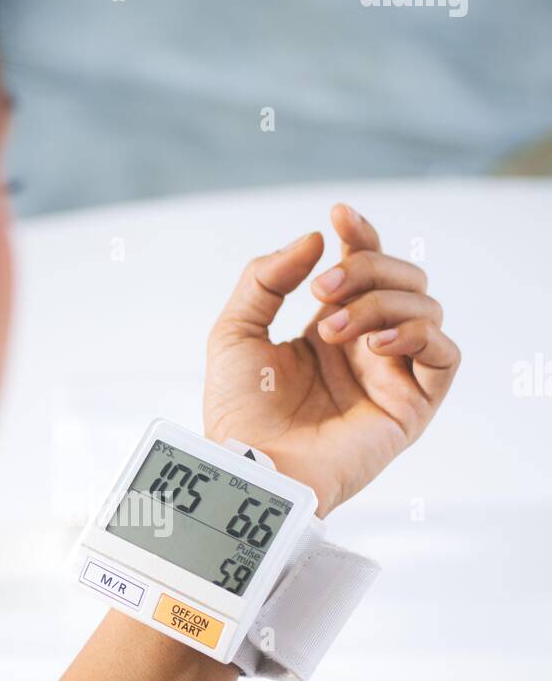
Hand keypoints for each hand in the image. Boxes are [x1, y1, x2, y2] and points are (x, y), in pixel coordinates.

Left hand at [204, 204, 459, 515]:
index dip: (360, 235)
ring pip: (426, 308)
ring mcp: (392, 376)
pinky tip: (374, 345)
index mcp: (330, 329)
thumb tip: (317, 239)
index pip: (367, 267)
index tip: (338, 215)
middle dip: (365, 267)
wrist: (248, 465)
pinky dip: (417, 335)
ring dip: (381, 302)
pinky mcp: (411, 408)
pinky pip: (445, 355)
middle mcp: (367, 348)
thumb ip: (266, 277)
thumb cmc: (239, 412)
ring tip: (334, 330)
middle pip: (402, 279)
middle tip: (320, 292)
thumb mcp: (234, 330)